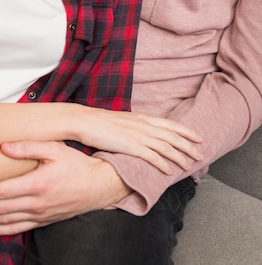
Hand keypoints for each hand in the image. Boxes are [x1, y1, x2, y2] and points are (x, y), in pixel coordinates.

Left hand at [0, 140, 130, 234]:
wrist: (99, 186)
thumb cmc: (76, 164)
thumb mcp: (55, 148)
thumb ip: (29, 146)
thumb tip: (5, 147)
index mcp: (37, 184)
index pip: (1, 191)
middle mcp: (36, 203)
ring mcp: (39, 215)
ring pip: (4, 221)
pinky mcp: (43, 221)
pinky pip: (17, 229)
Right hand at [79, 109, 203, 172]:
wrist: (86, 121)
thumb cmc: (102, 122)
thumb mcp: (125, 120)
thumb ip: (137, 125)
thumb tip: (146, 132)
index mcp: (143, 118)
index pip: (170, 125)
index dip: (186, 131)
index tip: (199, 137)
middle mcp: (144, 126)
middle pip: (172, 137)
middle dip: (189, 146)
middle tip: (201, 155)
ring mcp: (138, 136)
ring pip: (165, 147)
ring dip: (180, 157)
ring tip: (189, 165)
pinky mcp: (130, 146)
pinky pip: (151, 157)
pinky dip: (162, 164)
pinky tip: (169, 171)